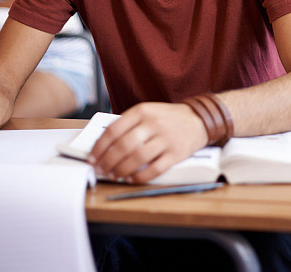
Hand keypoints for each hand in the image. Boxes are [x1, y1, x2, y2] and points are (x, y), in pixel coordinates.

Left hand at [88, 102, 207, 182]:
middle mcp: (153, 124)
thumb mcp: (147, 111)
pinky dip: (139, 177)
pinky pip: (154, 169)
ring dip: (121, 170)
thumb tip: (104, 145)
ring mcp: (165, 139)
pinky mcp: (176, 153)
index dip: (99, 147)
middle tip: (100, 170)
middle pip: (123, 146)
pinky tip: (131, 178)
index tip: (92, 158)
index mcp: (142, 111)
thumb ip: (128, 124)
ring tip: (113, 176)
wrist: (198, 119)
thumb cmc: (168, 118)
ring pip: (137, 159)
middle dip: (107, 162)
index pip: (114, 130)